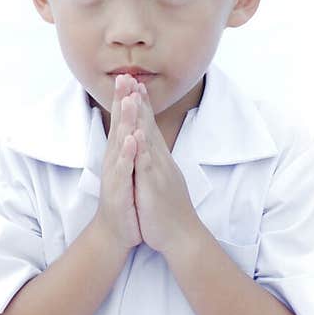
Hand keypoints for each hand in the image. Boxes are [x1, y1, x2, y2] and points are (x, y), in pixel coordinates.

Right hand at [94, 73, 142, 252]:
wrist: (115, 232)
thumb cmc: (124, 199)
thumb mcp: (128, 169)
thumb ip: (128, 148)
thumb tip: (132, 127)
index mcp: (119, 153)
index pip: (123, 122)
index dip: (126, 99)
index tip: (130, 76)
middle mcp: (114, 159)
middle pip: (118, 125)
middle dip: (121, 101)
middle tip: (124, 77)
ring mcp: (115, 174)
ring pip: (120, 143)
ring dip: (124, 122)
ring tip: (128, 101)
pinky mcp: (118, 189)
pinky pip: (124, 169)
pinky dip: (128, 154)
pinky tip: (131, 140)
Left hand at [131, 80, 199, 254]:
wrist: (182, 237)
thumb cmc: (169, 212)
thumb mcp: (161, 182)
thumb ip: (156, 165)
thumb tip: (152, 152)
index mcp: (159, 160)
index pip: (149, 127)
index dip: (142, 106)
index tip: (134, 85)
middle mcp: (161, 161)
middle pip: (148, 126)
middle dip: (139, 102)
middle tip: (131, 77)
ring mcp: (159, 172)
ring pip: (148, 139)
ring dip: (140, 117)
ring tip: (132, 95)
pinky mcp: (155, 186)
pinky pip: (147, 165)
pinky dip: (141, 149)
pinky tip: (136, 134)